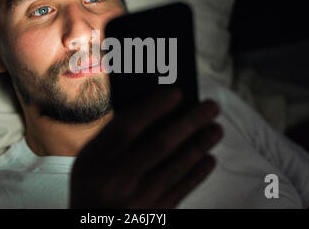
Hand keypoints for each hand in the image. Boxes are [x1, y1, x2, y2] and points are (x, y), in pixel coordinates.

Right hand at [69, 87, 222, 207]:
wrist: (95, 227)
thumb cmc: (94, 185)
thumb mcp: (91, 160)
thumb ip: (115, 138)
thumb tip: (157, 111)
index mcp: (94, 161)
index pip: (125, 128)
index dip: (153, 108)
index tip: (177, 92)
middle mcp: (115, 181)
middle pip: (158, 146)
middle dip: (189, 122)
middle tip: (211, 106)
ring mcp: (136, 201)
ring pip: (176, 168)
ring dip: (200, 145)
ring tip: (216, 129)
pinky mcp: (154, 215)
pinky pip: (181, 191)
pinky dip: (198, 173)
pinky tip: (209, 158)